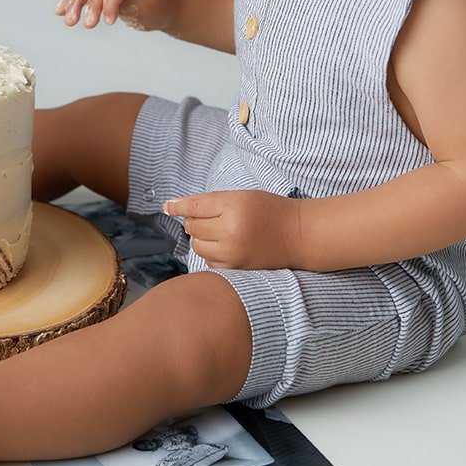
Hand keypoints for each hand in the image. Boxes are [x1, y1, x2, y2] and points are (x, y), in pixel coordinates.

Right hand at [55, 0, 176, 30]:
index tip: (108, 22)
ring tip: (69, 20)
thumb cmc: (160, 6)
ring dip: (76, 3)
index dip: (110, 2)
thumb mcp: (150, 9)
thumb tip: (107, 7)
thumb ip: (129, 6)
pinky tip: (60, 10)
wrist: (165, 5)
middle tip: (88, 25)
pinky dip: (73, 0)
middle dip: (91, 4)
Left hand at [163, 190, 301, 270]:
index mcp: (233, 207)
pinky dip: (211, 253)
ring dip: (201, 238)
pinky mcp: (236, 268)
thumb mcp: (242, 197)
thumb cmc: (270, 211)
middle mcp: (230, 231)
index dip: (178, 206)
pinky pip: (209, 261)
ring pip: (197, 246)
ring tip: (219, 232)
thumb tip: (178, 207)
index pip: (195, 206)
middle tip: (212, 218)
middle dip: (196, 221)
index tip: (166, 206)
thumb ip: (212, 202)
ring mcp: (232, 253)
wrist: (298, 235)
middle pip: (193, 227)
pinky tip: (226, 246)